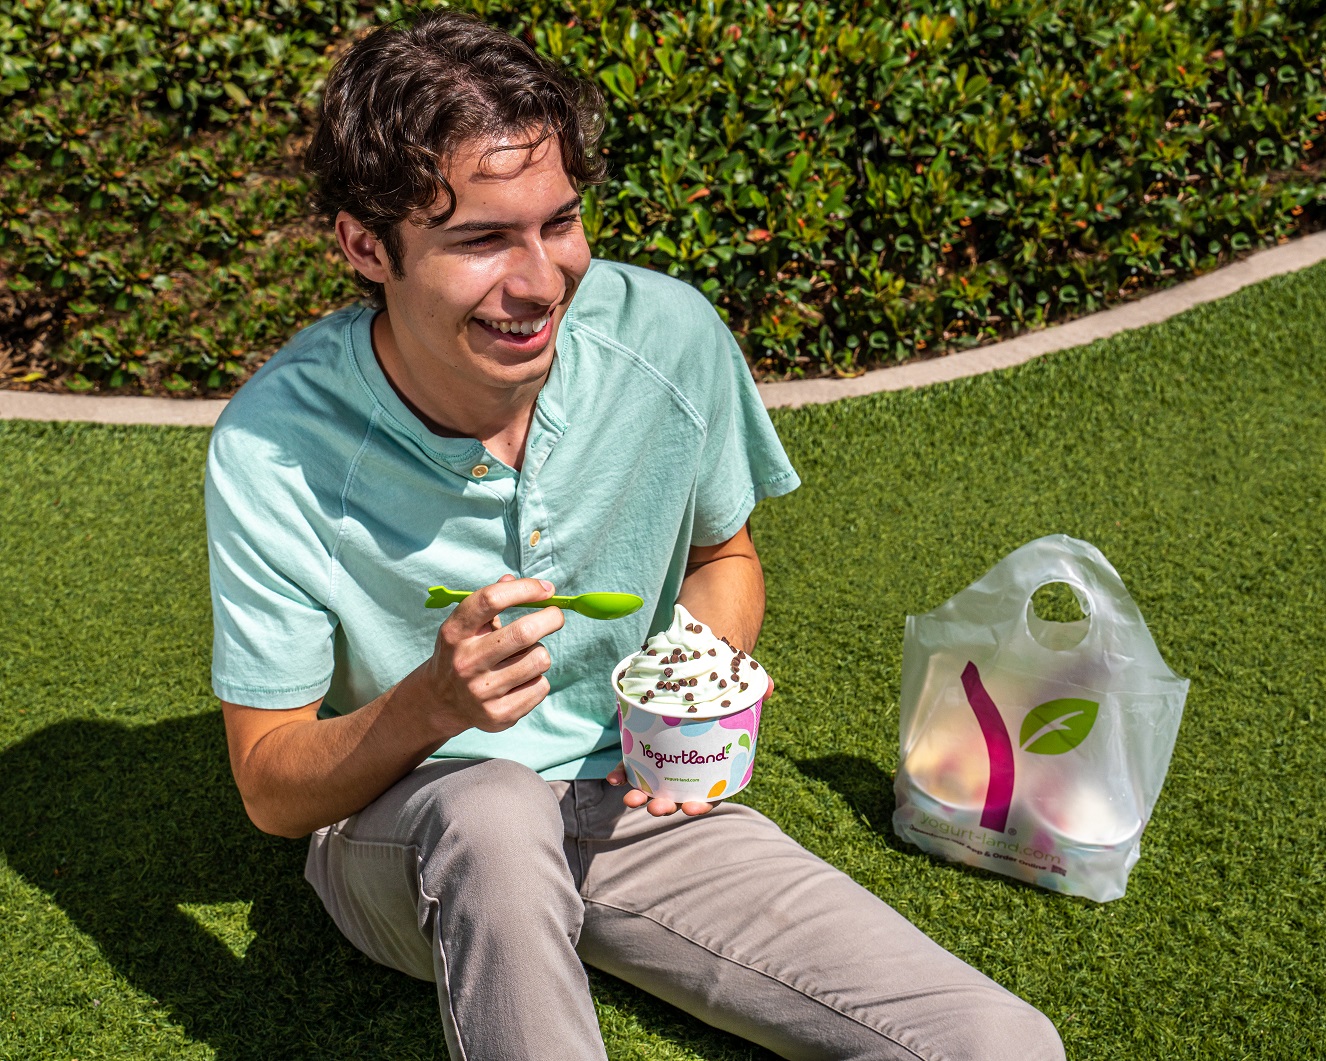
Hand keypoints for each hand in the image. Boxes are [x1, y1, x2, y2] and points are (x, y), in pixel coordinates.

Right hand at [424, 574, 563, 737]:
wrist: (441, 700)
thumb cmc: (464, 650)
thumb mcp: (467, 624)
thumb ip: (492, 600)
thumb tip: (522, 582)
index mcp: (455, 632)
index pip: (491, 599)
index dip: (525, 589)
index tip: (547, 589)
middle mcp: (465, 662)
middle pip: (524, 633)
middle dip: (551, 618)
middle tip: (556, 616)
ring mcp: (481, 692)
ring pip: (539, 660)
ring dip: (540, 653)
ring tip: (524, 656)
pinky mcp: (497, 715)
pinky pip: (541, 687)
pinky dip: (538, 679)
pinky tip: (520, 681)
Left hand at [604, 674, 772, 816]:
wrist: (698, 672)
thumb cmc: (722, 688)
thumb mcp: (738, 687)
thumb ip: (753, 689)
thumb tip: (768, 687)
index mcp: (714, 763)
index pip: (711, 792)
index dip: (703, 803)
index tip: (694, 807)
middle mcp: (689, 768)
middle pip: (679, 795)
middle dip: (666, 805)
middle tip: (657, 808)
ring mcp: (666, 761)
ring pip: (653, 785)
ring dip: (641, 795)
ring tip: (630, 799)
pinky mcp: (646, 748)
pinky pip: (633, 765)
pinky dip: (623, 773)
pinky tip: (614, 778)